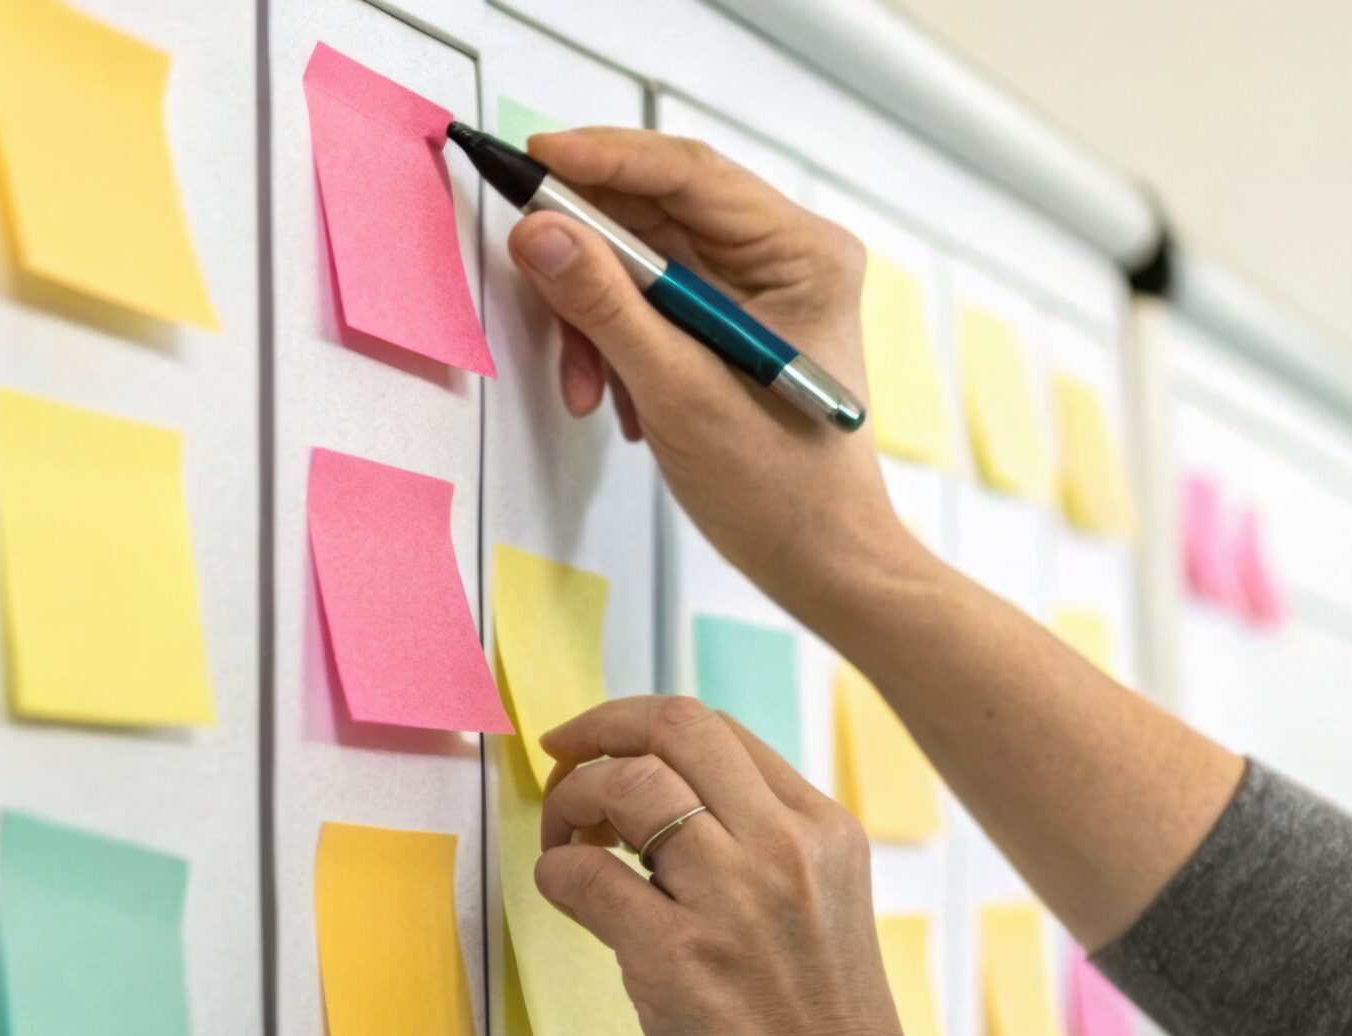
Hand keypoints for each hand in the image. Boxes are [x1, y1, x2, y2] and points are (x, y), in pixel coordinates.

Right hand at [508, 129, 902, 618]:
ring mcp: (754, 290)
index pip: (689, 173)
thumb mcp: (681, 392)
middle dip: (589, 261)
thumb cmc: (785, 488)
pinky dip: (614, 344)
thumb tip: (540, 233)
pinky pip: (646, 305)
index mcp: (802, 252)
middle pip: (656, 214)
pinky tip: (619, 400)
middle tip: (532, 273)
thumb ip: (606, 306)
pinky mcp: (726, 324)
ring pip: (639, 263)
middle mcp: (782, 256)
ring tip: (590, 386)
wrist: (819, 560)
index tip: (535, 159)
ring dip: (595, 319)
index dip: (604, 160)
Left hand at [534, 694, 935, 1035]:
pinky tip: (564, 892)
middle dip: (599, 730)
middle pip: (673, 727)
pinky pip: (586, 876)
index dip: (641, 726)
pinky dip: (556, 871)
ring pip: (628, 785)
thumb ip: (765, 859)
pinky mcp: (679, 961)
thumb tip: (662, 825)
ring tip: (565, 837)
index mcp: (825, 832)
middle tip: (563, 765)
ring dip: (573, 799)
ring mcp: (733, 901)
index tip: (602, 748)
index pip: (718, 730)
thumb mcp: (827, 914)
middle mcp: (785, 849)